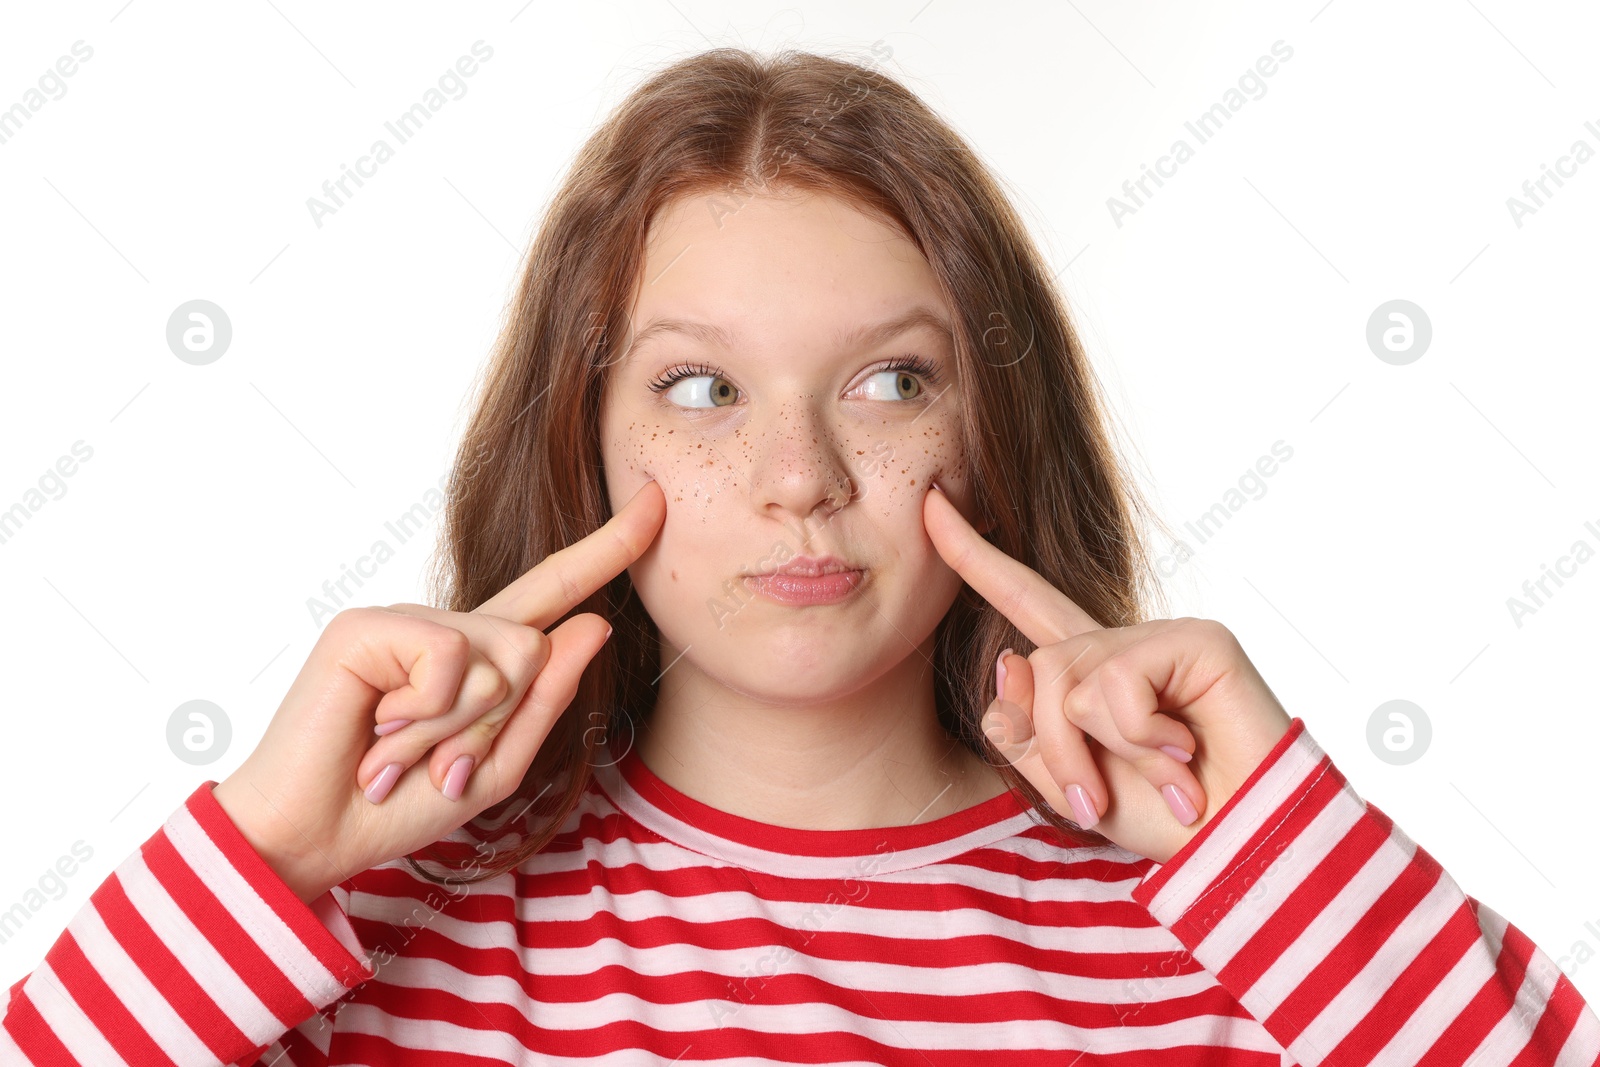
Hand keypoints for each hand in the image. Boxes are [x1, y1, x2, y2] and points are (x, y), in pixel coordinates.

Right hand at [212, 479, 666, 901]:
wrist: (315, 838)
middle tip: (436, 765)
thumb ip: (546, 701)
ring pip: (504, 655)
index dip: (608, 548)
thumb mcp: (495, 768)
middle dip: (498, 725)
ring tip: (399, 753)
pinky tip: (379, 730)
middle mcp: (449, 629)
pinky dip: (428, 713)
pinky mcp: (368, 626)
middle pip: (537, 646)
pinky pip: (452, 656)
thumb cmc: (396, 807)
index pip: (555, 591)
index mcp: (481, 658)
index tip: (657, 501)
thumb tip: (593, 623)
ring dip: (461, 728)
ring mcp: (406, 620)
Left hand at [922, 485, 1290, 864]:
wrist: (1242, 849)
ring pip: (1068, 679)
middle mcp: (1119, 645)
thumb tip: (1008, 663)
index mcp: (1088, 673)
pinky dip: (1139, 738)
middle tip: (1097, 806)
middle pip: (1035, 667)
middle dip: (1055, 751)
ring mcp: (1160, 636)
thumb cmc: (1165, 821)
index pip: (1021, 600)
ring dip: (1099, 754)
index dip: (972, 555)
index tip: (928, 504)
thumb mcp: (1070, 786)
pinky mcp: (1198, 640)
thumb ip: (1025, 732)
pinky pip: (1117, 685)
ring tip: (1162, 783)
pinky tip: (1184, 754)